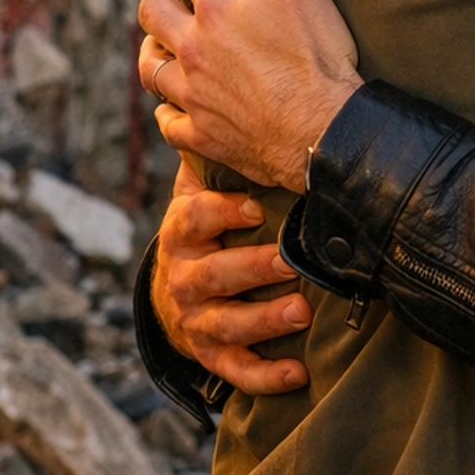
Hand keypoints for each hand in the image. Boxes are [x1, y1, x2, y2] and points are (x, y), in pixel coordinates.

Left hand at [138, 0, 362, 192]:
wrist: (322, 130)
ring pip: (151, 67)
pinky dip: (166, 110)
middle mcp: (192, 48)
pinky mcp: (201, 134)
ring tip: (159, 40)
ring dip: (151, 47)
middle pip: (153, 11)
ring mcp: (192, 94)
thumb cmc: (317, 56)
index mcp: (215, 7)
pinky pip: (168, 122)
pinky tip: (172, 106)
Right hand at [150, 161, 311, 393]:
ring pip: (225, 324)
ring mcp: (195, 319)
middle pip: (212, 275)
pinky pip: (235, 370)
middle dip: (251, 268)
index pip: (193, 218)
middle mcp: (183, 276)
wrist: (175, 289)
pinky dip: (265, 376)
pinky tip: (298, 373)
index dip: (221, 213)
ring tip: (300, 312)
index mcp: (183, 230)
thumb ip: (221, 156)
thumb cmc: (208, 226)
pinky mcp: (210, 354)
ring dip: (263, 321)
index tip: (257, 207)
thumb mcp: (205, 189)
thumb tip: (252, 98)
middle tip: (290, 261)